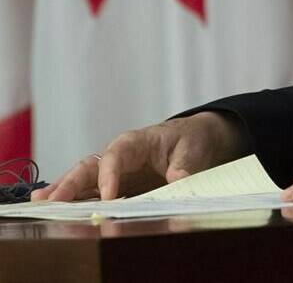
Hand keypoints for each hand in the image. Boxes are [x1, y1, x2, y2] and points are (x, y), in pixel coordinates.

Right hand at [29, 112, 247, 200]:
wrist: (195, 139)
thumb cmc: (191, 139)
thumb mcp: (192, 149)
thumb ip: (183, 165)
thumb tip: (177, 179)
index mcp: (135, 141)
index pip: (115, 156)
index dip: (109, 176)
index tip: (108, 196)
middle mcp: (118, 154)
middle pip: (89, 166)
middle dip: (70, 183)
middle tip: (52, 200)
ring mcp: (113, 169)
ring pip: (83, 178)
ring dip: (63, 191)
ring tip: (41, 203)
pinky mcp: (115, 183)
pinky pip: (90, 190)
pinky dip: (74, 199)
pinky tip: (55, 208)